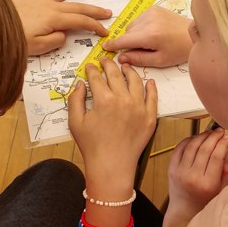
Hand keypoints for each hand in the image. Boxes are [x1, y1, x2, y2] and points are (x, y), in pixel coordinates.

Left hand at [12, 0, 110, 54]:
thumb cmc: (14, 39)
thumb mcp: (38, 47)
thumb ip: (55, 40)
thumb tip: (64, 34)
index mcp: (54, 18)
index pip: (81, 21)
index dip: (95, 25)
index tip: (104, 31)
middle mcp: (50, 4)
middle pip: (78, 6)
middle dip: (94, 10)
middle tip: (107, 12)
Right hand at [68, 58, 157, 191]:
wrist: (112, 165)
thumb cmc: (92, 146)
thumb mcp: (75, 122)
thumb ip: (75, 100)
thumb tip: (80, 84)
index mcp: (104, 100)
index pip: (97, 78)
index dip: (92, 70)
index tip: (90, 66)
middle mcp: (123, 100)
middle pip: (116, 75)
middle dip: (109, 65)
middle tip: (105, 60)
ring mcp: (139, 108)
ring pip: (136, 81)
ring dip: (129, 71)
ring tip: (125, 66)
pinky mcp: (150, 117)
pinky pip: (152, 98)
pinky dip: (151, 87)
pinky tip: (148, 81)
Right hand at [101, 7, 191, 66]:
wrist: (194, 34)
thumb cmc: (179, 50)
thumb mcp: (159, 60)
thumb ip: (138, 59)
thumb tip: (121, 58)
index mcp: (150, 35)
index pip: (124, 40)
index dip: (113, 45)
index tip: (105, 48)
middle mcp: (148, 20)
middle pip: (127, 33)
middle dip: (129, 42)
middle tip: (141, 51)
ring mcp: (151, 12)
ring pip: (132, 25)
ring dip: (135, 34)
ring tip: (149, 42)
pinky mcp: (154, 8)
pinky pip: (139, 19)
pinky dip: (141, 26)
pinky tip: (153, 32)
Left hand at [167, 128, 227, 218]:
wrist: (185, 210)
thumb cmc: (207, 200)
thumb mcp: (223, 188)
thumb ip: (226, 168)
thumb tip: (224, 146)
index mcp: (208, 184)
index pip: (216, 156)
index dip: (222, 143)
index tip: (227, 136)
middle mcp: (193, 177)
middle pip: (204, 148)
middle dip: (213, 136)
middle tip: (219, 130)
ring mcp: (180, 171)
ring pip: (191, 145)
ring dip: (201, 135)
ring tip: (209, 132)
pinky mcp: (171, 168)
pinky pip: (179, 148)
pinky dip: (188, 140)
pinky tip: (196, 138)